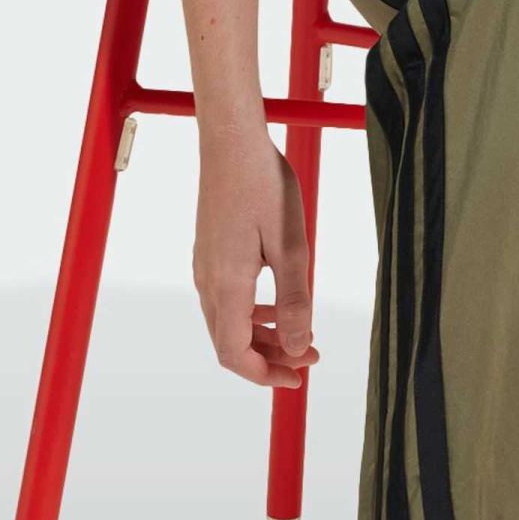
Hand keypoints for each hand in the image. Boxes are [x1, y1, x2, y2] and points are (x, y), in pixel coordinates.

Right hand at [192, 131, 319, 387]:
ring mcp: (206, 267)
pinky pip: (228, 300)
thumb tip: (298, 349)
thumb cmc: (264, 185)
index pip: (233, 354)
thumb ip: (295, 301)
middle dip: (270, 358)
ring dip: (264, 336)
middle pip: (230, 343)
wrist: (232, 142)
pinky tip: (282, 304)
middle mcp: (208, 281)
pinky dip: (254, 313)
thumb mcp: (292, 246)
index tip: (299, 377)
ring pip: (229, 322)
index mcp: (226, 285)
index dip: (264, 375)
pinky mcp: (211, 253)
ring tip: (303, 333)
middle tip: (312, 357)